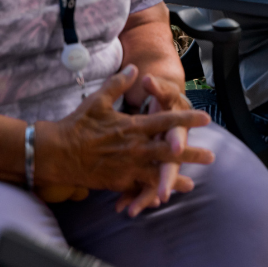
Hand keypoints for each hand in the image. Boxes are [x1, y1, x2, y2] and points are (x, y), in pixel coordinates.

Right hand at [36, 65, 212, 210]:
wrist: (56, 153)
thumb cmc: (78, 124)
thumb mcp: (99, 99)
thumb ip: (119, 84)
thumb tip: (135, 68)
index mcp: (133, 126)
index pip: (166, 122)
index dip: (187, 120)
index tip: (206, 118)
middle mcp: (134, 148)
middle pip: (169, 152)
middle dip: (191, 154)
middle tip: (210, 157)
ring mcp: (126, 167)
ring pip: (156, 174)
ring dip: (175, 179)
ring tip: (192, 185)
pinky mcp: (117, 181)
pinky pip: (137, 188)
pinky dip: (149, 193)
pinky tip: (161, 198)